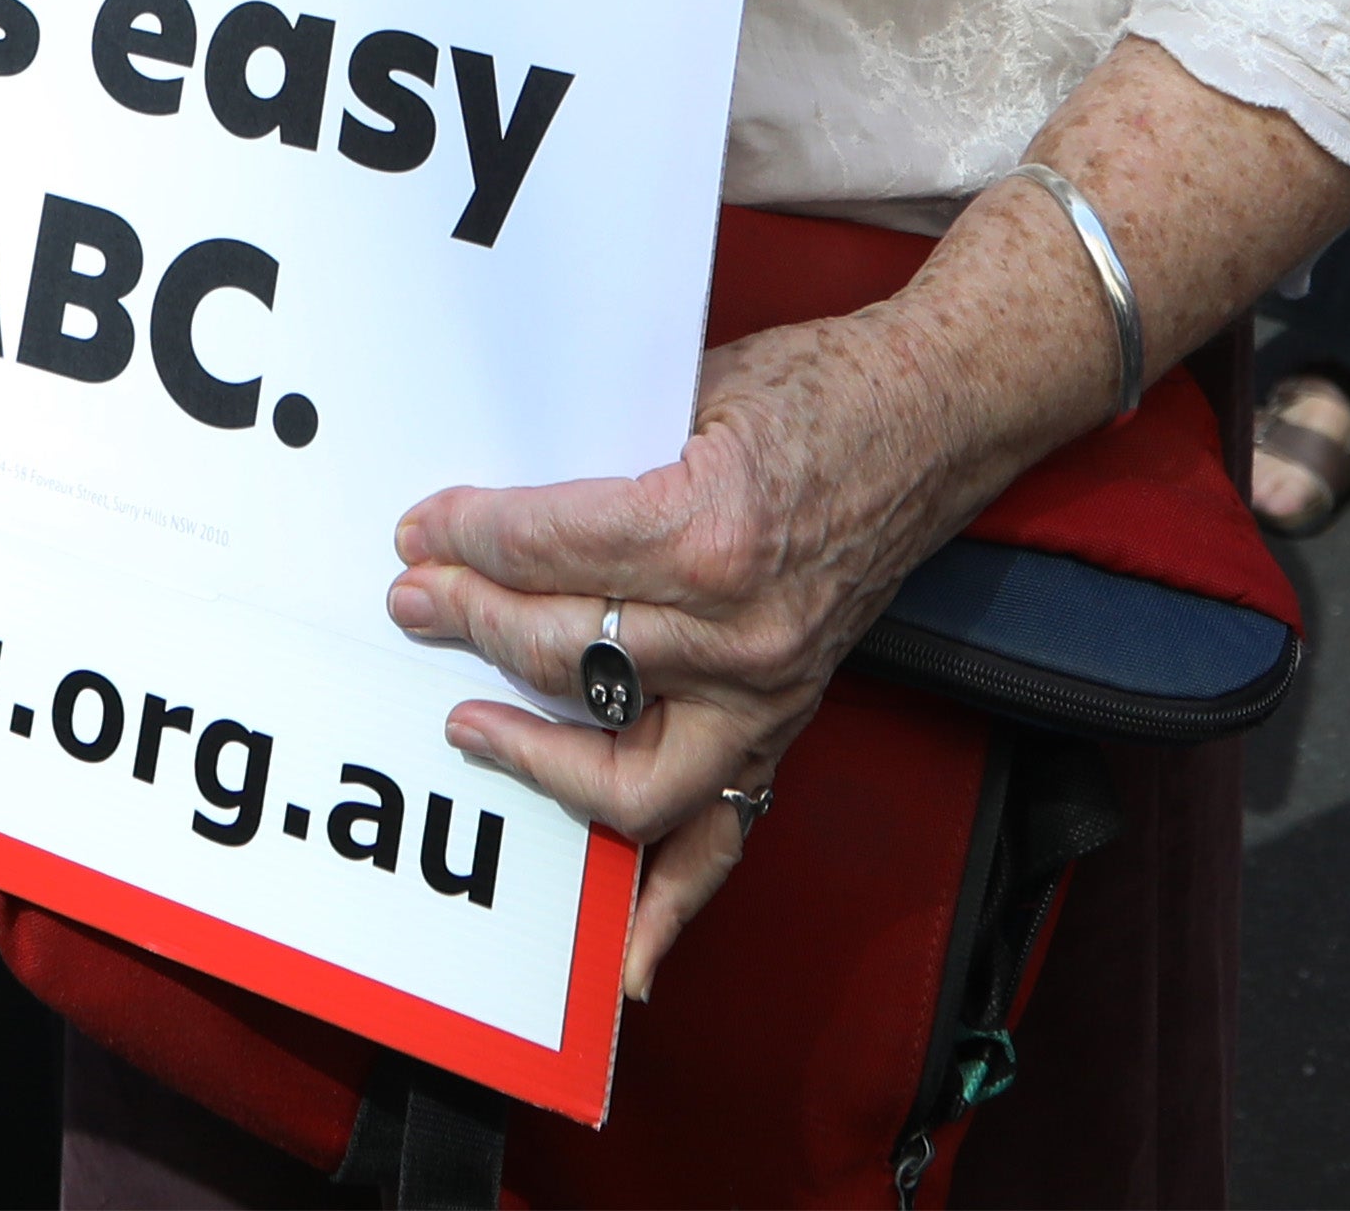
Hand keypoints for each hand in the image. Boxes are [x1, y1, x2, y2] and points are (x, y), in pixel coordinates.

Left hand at [389, 307, 980, 999]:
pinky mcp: (781, 726)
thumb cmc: (821, 394)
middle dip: (469, 619)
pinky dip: (669, 907)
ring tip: (467, 723)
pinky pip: (721, 838)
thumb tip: (492, 502)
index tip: (420, 532)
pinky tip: (617, 957)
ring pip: (616, 766)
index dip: (466, 536)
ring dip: (528, 751)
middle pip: (559, 648)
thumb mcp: (688, 393)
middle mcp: (735, 631)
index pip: (545, 548)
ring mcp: (763, 694)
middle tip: (415, 598)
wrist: (933, 421)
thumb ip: (595, 455)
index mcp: (707, 530)